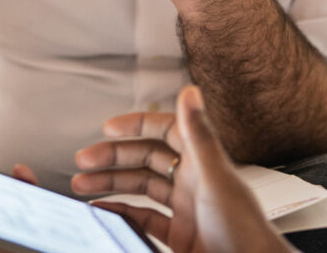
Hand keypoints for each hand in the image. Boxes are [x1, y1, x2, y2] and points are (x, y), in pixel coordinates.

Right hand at [74, 86, 289, 252]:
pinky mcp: (181, 236)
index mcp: (203, 163)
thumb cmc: (244, 231)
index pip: (166, 131)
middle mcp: (193, 182)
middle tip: (84, 159)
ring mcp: (186, 209)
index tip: (108, 126)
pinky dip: (121, 213)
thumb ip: (199, 135)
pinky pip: (144, 219)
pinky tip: (103, 211)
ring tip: (82, 185)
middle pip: (147, 159)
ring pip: (142, 189)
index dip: (137, 125)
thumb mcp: (216, 179)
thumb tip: (190, 91)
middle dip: (113, 157)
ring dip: (112, 184)